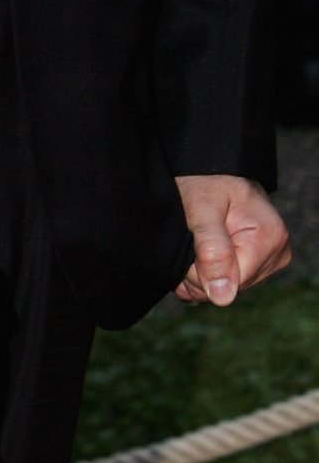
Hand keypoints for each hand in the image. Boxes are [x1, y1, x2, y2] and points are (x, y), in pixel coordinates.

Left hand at [174, 173, 291, 305]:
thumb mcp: (201, 209)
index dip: (200, 273)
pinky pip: (230, 280)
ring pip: (228, 286)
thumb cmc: (204, 180)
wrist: (208, 165)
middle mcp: (276, 251)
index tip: (186, 248)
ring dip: (201, 273)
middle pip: (231, 287)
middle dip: (200, 273)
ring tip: (190, 245)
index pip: (232, 283)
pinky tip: (197, 255)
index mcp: (270, 237)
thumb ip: (212, 251)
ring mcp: (270, 257)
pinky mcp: (259, 260)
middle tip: (185, 244)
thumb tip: (223, 297)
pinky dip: (207, 273)